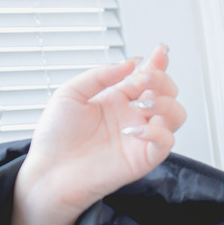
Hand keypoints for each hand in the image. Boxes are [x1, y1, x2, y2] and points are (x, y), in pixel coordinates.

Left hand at [6, 45, 185, 224]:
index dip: (158, 63)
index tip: (159, 52)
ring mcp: (139, 137)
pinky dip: (158, 131)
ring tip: (142, 102)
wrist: (48, 172)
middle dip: (162, 80)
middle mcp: (132, 116)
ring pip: (175, 115)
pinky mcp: (142, 159)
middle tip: (143, 80)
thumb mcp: (70, 93)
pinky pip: (166, 142)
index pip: (147, 76)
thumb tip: (129, 63)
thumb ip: (100, 75)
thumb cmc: (55, 138)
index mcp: (117, 99)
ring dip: (165, 103)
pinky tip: (135, 128)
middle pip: (168, 93)